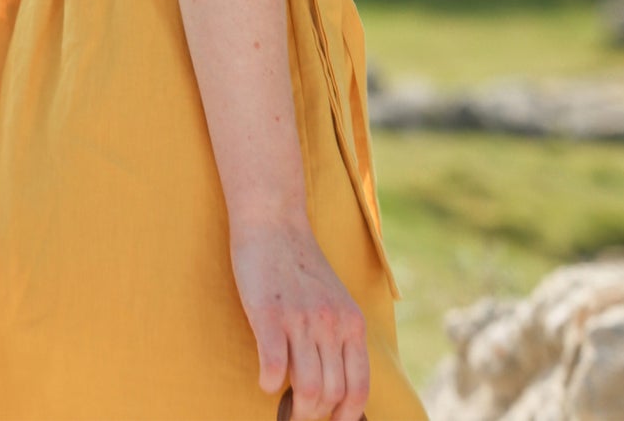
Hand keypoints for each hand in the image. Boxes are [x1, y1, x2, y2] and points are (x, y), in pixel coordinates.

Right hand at [231, 217, 369, 420]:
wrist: (274, 222)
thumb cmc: (300, 267)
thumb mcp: (334, 301)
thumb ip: (338, 336)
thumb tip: (335, 387)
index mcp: (351, 322)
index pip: (358, 388)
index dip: (345, 418)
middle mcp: (331, 323)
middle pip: (331, 395)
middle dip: (313, 416)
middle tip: (297, 415)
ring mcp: (300, 319)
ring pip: (305, 389)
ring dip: (292, 409)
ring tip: (281, 404)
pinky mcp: (269, 315)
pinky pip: (272, 367)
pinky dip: (268, 383)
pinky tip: (265, 379)